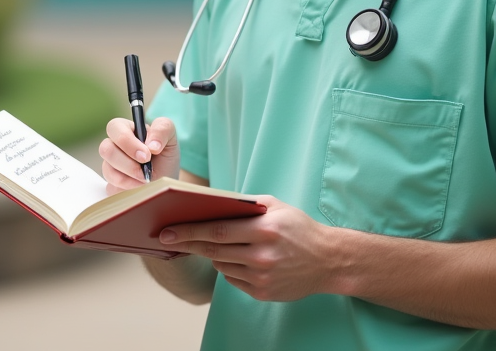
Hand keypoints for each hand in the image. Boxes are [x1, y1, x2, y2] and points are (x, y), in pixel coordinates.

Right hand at [99, 116, 180, 192]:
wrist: (165, 182)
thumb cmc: (165, 157)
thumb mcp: (170, 138)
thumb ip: (163, 129)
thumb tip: (151, 144)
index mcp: (126, 130)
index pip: (114, 127)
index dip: (128, 142)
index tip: (147, 155)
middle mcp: (114, 146)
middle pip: (105, 149)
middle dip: (128, 163)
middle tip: (145, 171)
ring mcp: (110, 166)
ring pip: (108, 170)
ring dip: (130, 178)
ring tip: (146, 179)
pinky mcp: (110, 184)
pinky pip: (112, 187)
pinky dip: (129, 189)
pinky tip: (140, 188)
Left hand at [157, 195, 335, 301]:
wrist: (328, 261)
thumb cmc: (299, 228)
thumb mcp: (277, 206)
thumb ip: (246, 204)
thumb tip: (212, 203)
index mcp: (264, 230)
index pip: (217, 230)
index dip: (189, 231)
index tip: (167, 230)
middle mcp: (262, 255)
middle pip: (213, 251)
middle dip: (187, 243)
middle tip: (167, 237)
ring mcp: (262, 277)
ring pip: (221, 266)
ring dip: (212, 255)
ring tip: (215, 245)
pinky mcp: (263, 293)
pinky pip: (233, 279)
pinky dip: (229, 268)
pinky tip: (239, 259)